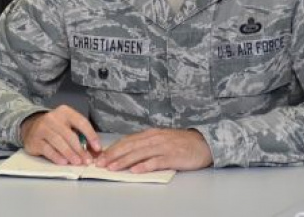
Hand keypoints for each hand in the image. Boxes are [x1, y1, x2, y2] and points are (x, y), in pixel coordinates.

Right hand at [20, 105, 100, 165]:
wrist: (30, 127)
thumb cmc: (55, 128)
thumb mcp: (68, 127)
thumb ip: (82, 138)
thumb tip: (96, 153)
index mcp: (65, 112)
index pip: (81, 122)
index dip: (91, 135)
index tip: (97, 148)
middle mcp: (53, 118)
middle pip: (70, 135)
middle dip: (80, 149)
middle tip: (87, 160)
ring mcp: (42, 128)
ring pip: (59, 142)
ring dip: (70, 153)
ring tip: (77, 162)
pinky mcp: (34, 140)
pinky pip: (47, 149)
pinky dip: (56, 156)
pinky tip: (63, 162)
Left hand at [95, 128, 212, 172]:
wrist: (203, 143)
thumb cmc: (180, 143)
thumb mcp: (160, 140)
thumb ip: (144, 145)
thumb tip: (125, 153)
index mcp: (150, 134)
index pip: (127, 141)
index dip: (112, 149)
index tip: (100, 156)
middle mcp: (154, 138)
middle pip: (130, 146)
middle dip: (113, 155)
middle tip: (100, 163)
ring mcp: (163, 147)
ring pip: (140, 153)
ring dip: (124, 161)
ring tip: (113, 167)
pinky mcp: (173, 156)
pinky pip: (156, 161)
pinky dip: (145, 166)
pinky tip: (135, 170)